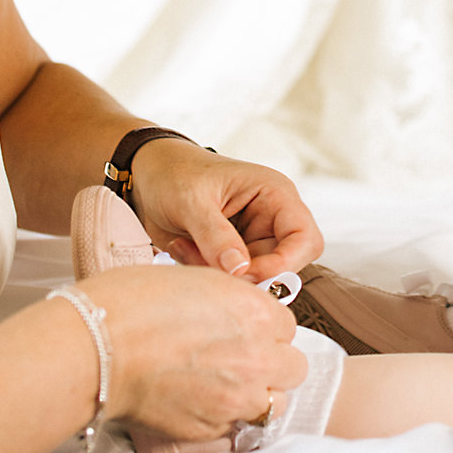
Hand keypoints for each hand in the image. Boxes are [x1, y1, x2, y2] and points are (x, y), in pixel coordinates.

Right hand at [83, 264, 306, 438]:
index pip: (288, 327)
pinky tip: (202, 403)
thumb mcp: (195, 279)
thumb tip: (240, 310)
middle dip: (271, 363)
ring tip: (226, 386)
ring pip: (274, 403)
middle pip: (292, 367)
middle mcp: (257, 357)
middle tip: (242, 359)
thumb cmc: (132, 304)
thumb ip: (232, 298)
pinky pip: (237, 428)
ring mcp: (236, 398)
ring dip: (257, 394)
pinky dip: (226, 419)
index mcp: (256, 313)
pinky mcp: (211, 429)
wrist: (96, 347)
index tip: (246, 331)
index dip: (265, 329)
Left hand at [128, 142, 323, 280]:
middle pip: (283, 265)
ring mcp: (252, 238)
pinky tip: (181, 250)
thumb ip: (217, 237)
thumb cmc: (175, 173)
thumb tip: (241, 271)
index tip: (247, 274)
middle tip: (209, 264)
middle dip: (246, 273)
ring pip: (253, 277)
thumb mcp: (192, 201)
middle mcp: (271, 219)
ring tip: (184, 248)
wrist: (147, 176)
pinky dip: (206, 273)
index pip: (305, 239)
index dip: (285, 264)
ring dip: (219, 273)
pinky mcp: (231, 254)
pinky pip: (230, 278)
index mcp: (275, 194)